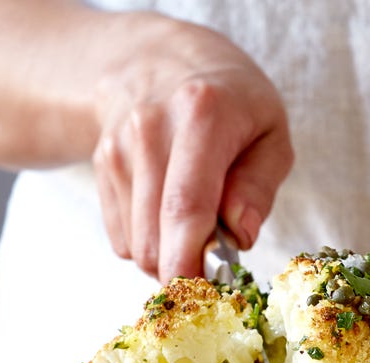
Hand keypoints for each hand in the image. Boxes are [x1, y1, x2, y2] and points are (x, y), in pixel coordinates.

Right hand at [91, 14, 292, 281]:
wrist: (156, 60)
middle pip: (155, 239)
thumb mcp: (269, 131)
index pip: (186, 206)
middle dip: (185, 270)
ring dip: (168, 258)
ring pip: (137, 248)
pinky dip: (149, 244)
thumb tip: (240, 237)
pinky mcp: (101, 168)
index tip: (206, 295)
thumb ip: (259, 185)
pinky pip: (123, 240)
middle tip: (214, 262)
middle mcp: (149, 130)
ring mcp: (118, 150)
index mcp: (201, 113)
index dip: (191, 263)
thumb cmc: (229, 101)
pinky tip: (165, 214)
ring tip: (193, 228)